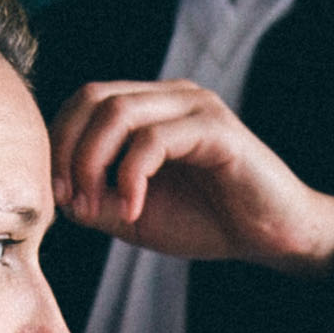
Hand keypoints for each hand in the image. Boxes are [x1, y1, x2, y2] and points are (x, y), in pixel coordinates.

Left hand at [50, 80, 333, 275]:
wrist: (274, 236)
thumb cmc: (209, 221)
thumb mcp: (135, 214)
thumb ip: (95, 198)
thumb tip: (58, 191)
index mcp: (151, 107)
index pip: (85, 102)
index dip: (60, 143)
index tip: (59, 196)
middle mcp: (171, 96)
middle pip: (93, 96)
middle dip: (68, 149)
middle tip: (71, 199)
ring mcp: (194, 107)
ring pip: (117, 111)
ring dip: (93, 162)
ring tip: (98, 206)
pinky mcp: (215, 130)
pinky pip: (153, 140)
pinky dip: (130, 176)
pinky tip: (133, 210)